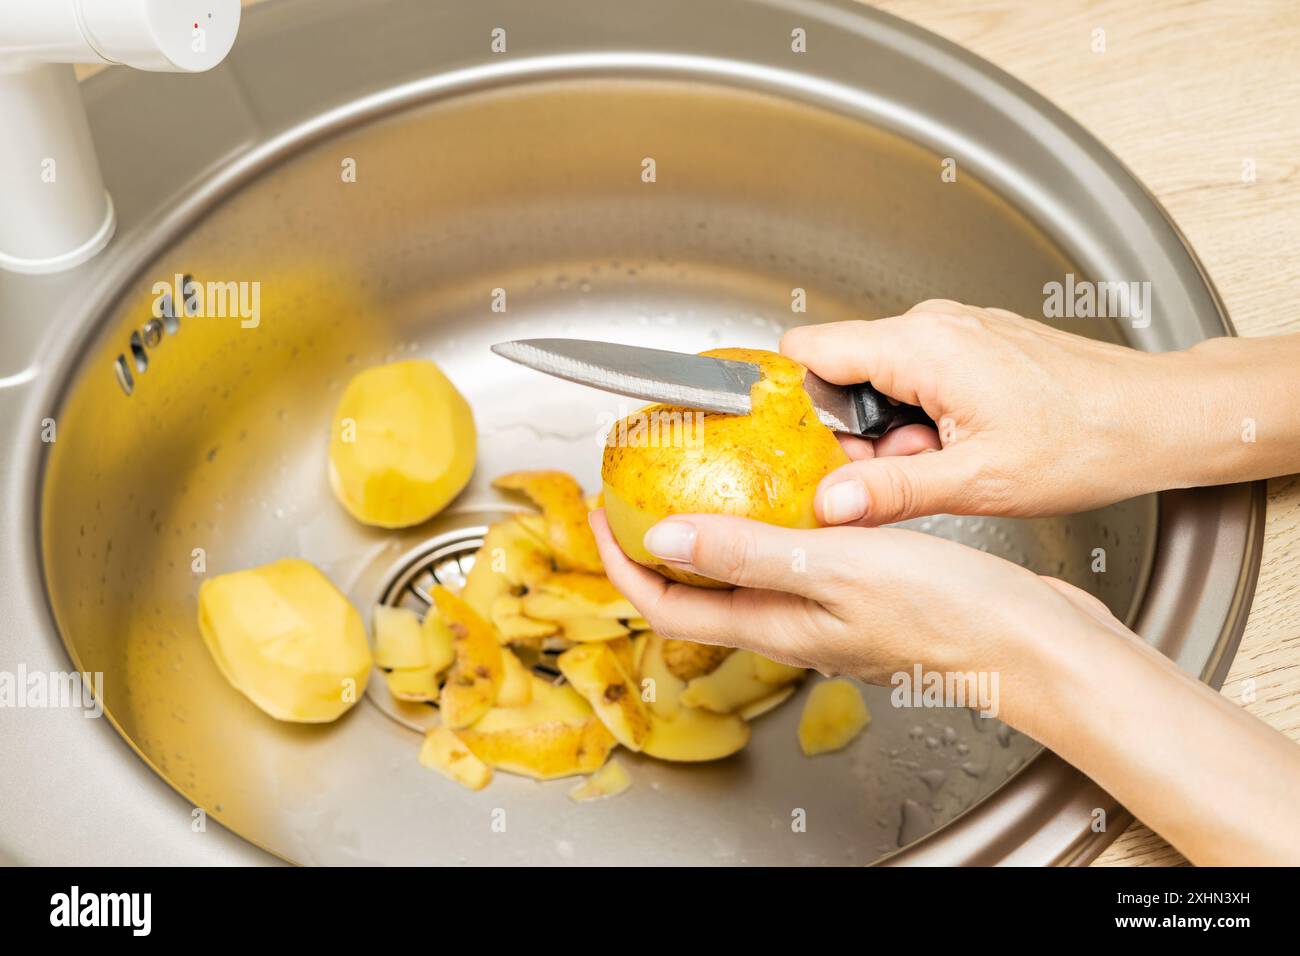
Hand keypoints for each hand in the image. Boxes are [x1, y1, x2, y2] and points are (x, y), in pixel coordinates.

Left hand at [591, 509, 1299, 864]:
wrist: (1031, 639)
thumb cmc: (948, 610)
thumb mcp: (835, 567)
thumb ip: (747, 553)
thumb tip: (661, 542)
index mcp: (776, 627)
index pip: (670, 606)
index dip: (623, 565)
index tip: (600, 513)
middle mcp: (795, 628)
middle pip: (699, 594)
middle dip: (657, 547)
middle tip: (639, 490)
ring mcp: (829, 617)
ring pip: (747, 577)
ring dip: (712, 534)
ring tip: (702, 481)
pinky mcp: (866, 600)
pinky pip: (796, 563)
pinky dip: (772, 529)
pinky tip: (793, 495)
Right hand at [782, 300, 1179, 526]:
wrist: (1156, 418)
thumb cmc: (1085, 442)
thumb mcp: (977, 481)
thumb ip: (890, 491)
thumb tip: (828, 505)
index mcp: (921, 346)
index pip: (808, 351)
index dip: (788, 401)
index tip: (786, 445)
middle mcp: (932, 325)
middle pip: (840, 371)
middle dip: (850, 430)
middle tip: (891, 475)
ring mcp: (954, 330)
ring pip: (879, 379)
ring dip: (889, 431)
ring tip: (940, 465)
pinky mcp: (971, 344)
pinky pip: (914, 377)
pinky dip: (918, 419)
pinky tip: (957, 450)